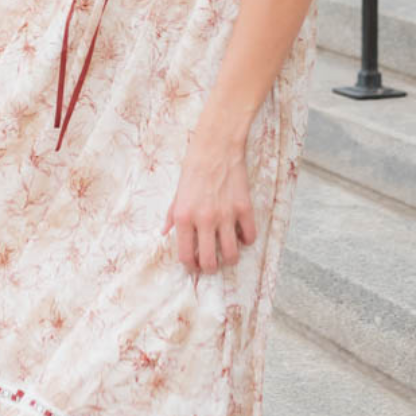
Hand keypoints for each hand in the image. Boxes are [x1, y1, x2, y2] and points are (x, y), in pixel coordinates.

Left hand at [163, 123, 257, 275]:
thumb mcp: (177, 193)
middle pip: (210, 261)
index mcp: (184, 217)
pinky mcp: (244, 208)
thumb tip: (165, 233)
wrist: (216, 147)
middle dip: (211, 268)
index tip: (194, 265)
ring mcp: (226, 215)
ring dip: (230, 258)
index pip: (186, 256)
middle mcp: (204, 220)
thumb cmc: (193, 168)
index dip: (191, 266)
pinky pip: (249, 236)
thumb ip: (171, 215)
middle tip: (212, 264)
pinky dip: (246, 239)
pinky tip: (241, 234)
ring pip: (232, 254)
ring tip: (227, 253)